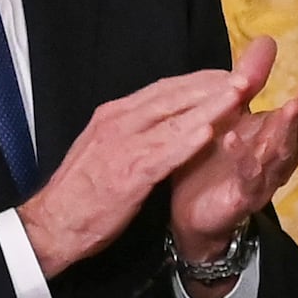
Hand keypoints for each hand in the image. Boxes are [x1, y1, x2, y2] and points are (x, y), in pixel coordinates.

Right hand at [18, 62, 260, 276]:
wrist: (52, 223)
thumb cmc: (81, 189)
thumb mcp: (104, 147)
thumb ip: (132, 129)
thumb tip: (162, 115)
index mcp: (113, 115)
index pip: (163, 90)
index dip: (198, 81)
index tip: (226, 74)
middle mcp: (118, 123)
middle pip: (172, 97)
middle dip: (211, 85)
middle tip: (245, 76)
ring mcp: (123, 147)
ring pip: (173, 120)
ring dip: (209, 106)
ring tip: (239, 94)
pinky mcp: (128, 175)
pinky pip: (162, 154)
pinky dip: (186, 142)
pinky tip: (209, 133)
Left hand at [167, 37, 297, 259]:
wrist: (192, 213)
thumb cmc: (216, 159)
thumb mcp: (231, 113)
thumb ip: (250, 82)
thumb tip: (267, 39)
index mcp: (279, 137)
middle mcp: (279, 159)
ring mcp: (263, 180)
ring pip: (281, 155)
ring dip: (286, 131)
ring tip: (289, 108)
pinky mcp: (240, 198)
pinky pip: (247, 177)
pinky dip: (243, 157)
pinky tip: (233, 138)